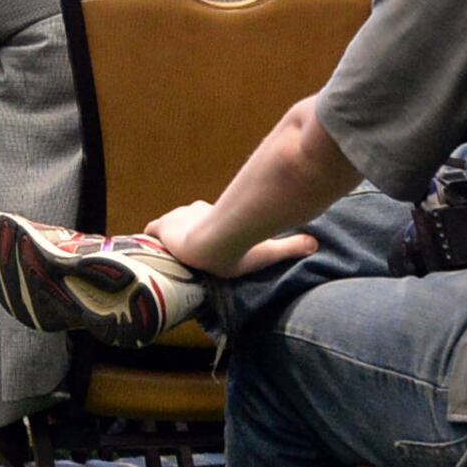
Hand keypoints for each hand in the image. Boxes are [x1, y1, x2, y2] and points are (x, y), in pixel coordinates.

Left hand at [146, 200, 316, 280]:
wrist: (217, 241)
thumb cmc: (241, 244)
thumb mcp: (267, 248)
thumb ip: (290, 246)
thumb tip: (316, 244)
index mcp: (216, 212)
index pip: (207, 218)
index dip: (207, 231)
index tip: (210, 244)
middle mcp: (194, 210)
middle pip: (186, 221)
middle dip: (187, 234)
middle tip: (190, 254)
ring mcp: (177, 218)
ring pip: (169, 227)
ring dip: (169, 239)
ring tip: (170, 257)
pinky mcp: (164, 228)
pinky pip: (151, 232)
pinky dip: (150, 241)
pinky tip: (152, 254)